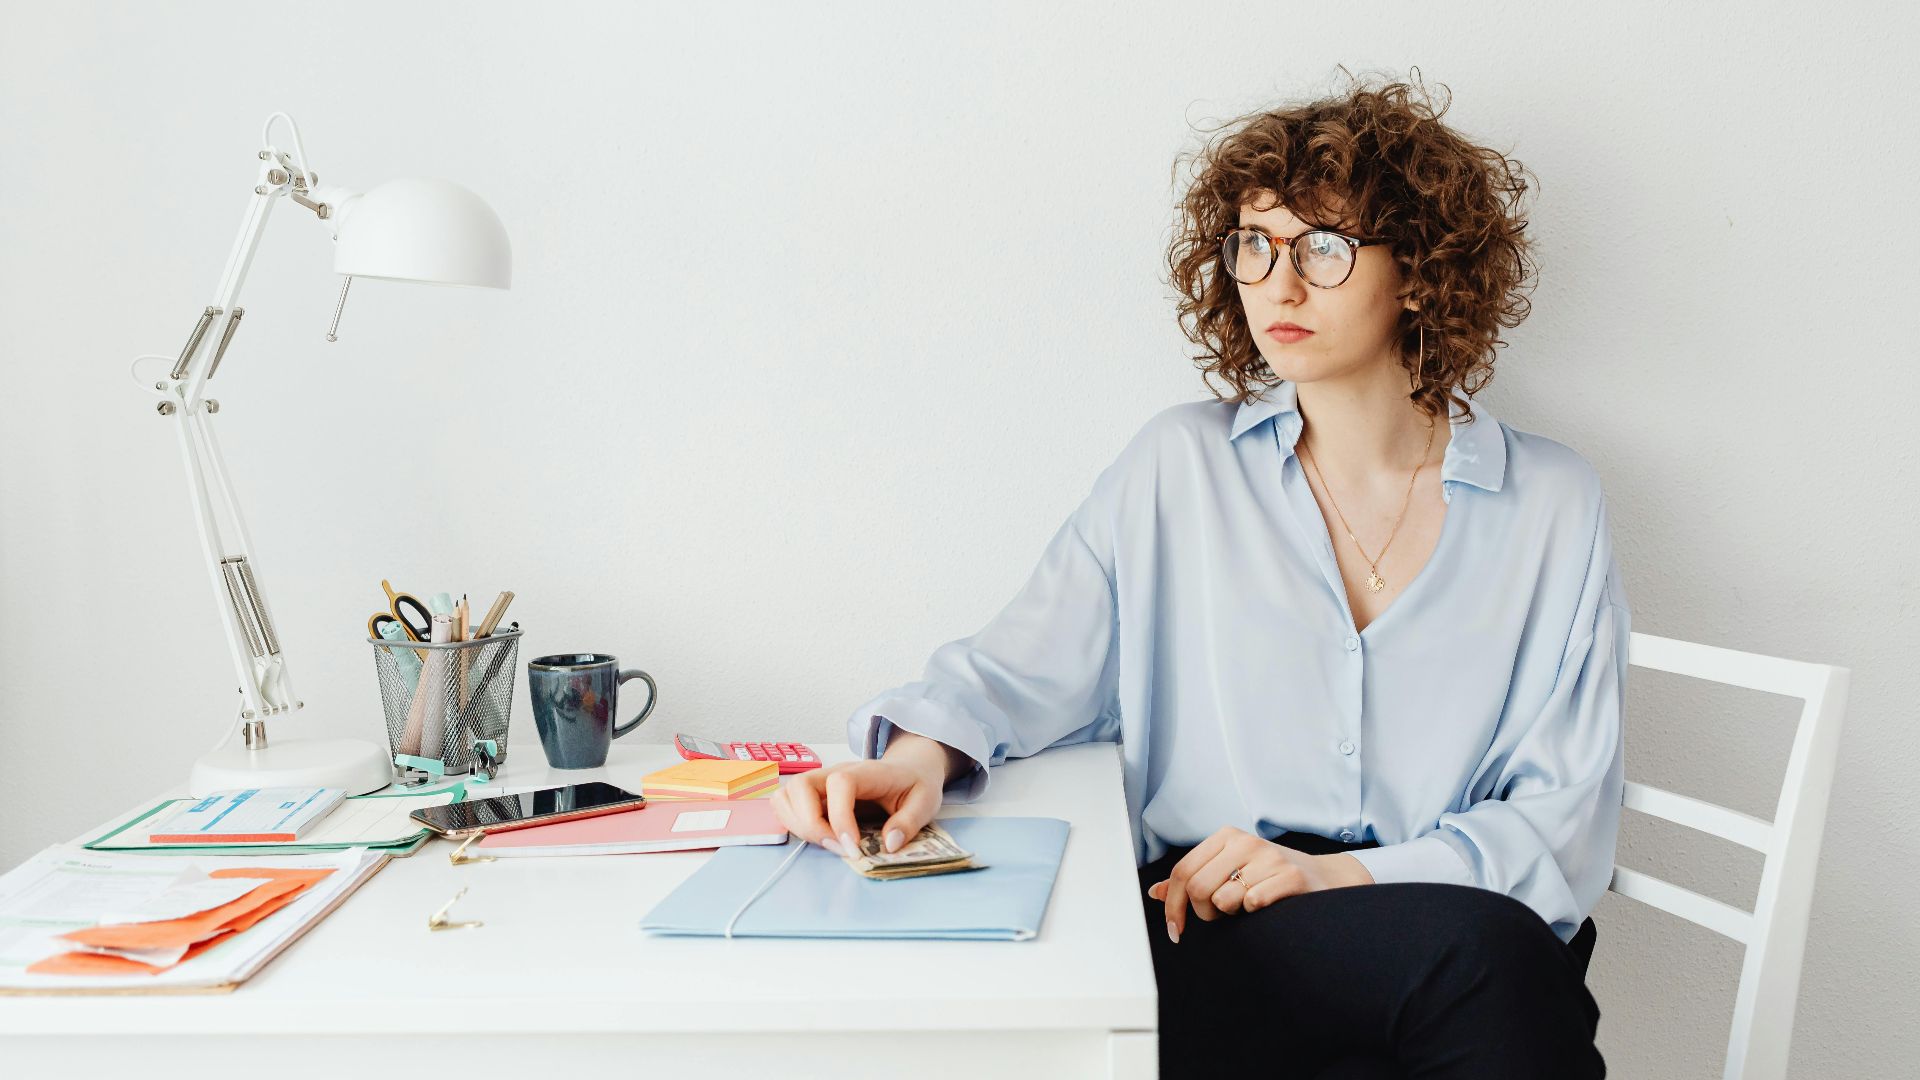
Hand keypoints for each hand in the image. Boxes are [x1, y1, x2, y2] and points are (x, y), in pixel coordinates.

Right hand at [769, 757, 942, 856]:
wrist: (908, 769)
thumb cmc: (914, 784)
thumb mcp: (926, 801)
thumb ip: (909, 822)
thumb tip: (888, 844)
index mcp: (867, 772)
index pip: (840, 783)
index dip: (840, 817)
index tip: (853, 847)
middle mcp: (836, 772)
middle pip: (801, 786)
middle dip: (811, 824)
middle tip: (837, 848)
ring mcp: (821, 782)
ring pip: (786, 795)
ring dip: (798, 825)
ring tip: (827, 844)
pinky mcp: (813, 795)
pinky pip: (786, 804)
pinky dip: (793, 823)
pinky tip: (818, 837)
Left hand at [1145, 826, 1373, 942]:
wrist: (1323, 878)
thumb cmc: (1269, 877)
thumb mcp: (1229, 870)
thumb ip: (1194, 880)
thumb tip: (1155, 892)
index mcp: (1226, 837)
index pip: (1183, 872)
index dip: (1174, 906)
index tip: (1176, 932)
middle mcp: (1246, 842)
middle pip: (1199, 887)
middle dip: (1204, 914)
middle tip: (1221, 918)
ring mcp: (1270, 857)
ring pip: (1224, 899)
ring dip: (1231, 915)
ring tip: (1245, 909)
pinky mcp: (1291, 876)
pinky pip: (1253, 903)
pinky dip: (1255, 913)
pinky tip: (1266, 909)